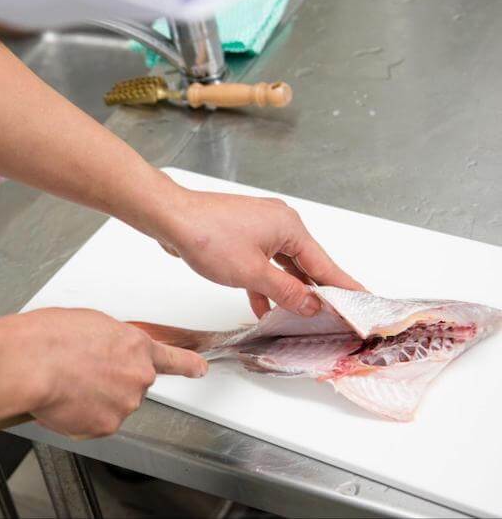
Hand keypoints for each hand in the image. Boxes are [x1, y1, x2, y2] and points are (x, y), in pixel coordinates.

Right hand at [0, 308, 205, 438]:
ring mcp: (124, 404)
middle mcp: (138, 376)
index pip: (172, 359)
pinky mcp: (106, 426)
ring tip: (65, 384)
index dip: (187, 365)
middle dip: (110, 383)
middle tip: (80, 374)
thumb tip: (102, 353)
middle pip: (131, 385)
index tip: (199, 369)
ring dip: (93, 400)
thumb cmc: (50, 337)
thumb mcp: (87, 323)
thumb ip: (108, 342)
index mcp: (134, 345)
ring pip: (111, 406)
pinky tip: (63, 401)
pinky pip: (94, 424)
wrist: (31, 363)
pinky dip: (79, 417)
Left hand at [159, 187, 364, 317]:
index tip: (364, 302)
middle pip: (306, 264)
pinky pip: (263, 262)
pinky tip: (264, 307)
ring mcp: (259, 228)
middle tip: (336, 315)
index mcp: (289, 228)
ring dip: (288, 290)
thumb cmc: (208, 237)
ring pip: (283, 265)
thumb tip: (311, 305)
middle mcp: (279, 224)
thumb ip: (285, 291)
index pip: (325, 264)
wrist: (171, 217)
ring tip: (301, 317)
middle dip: (316, 292)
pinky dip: (265, 283)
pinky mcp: (242, 234)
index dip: (344, 287)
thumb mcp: (252, 273)